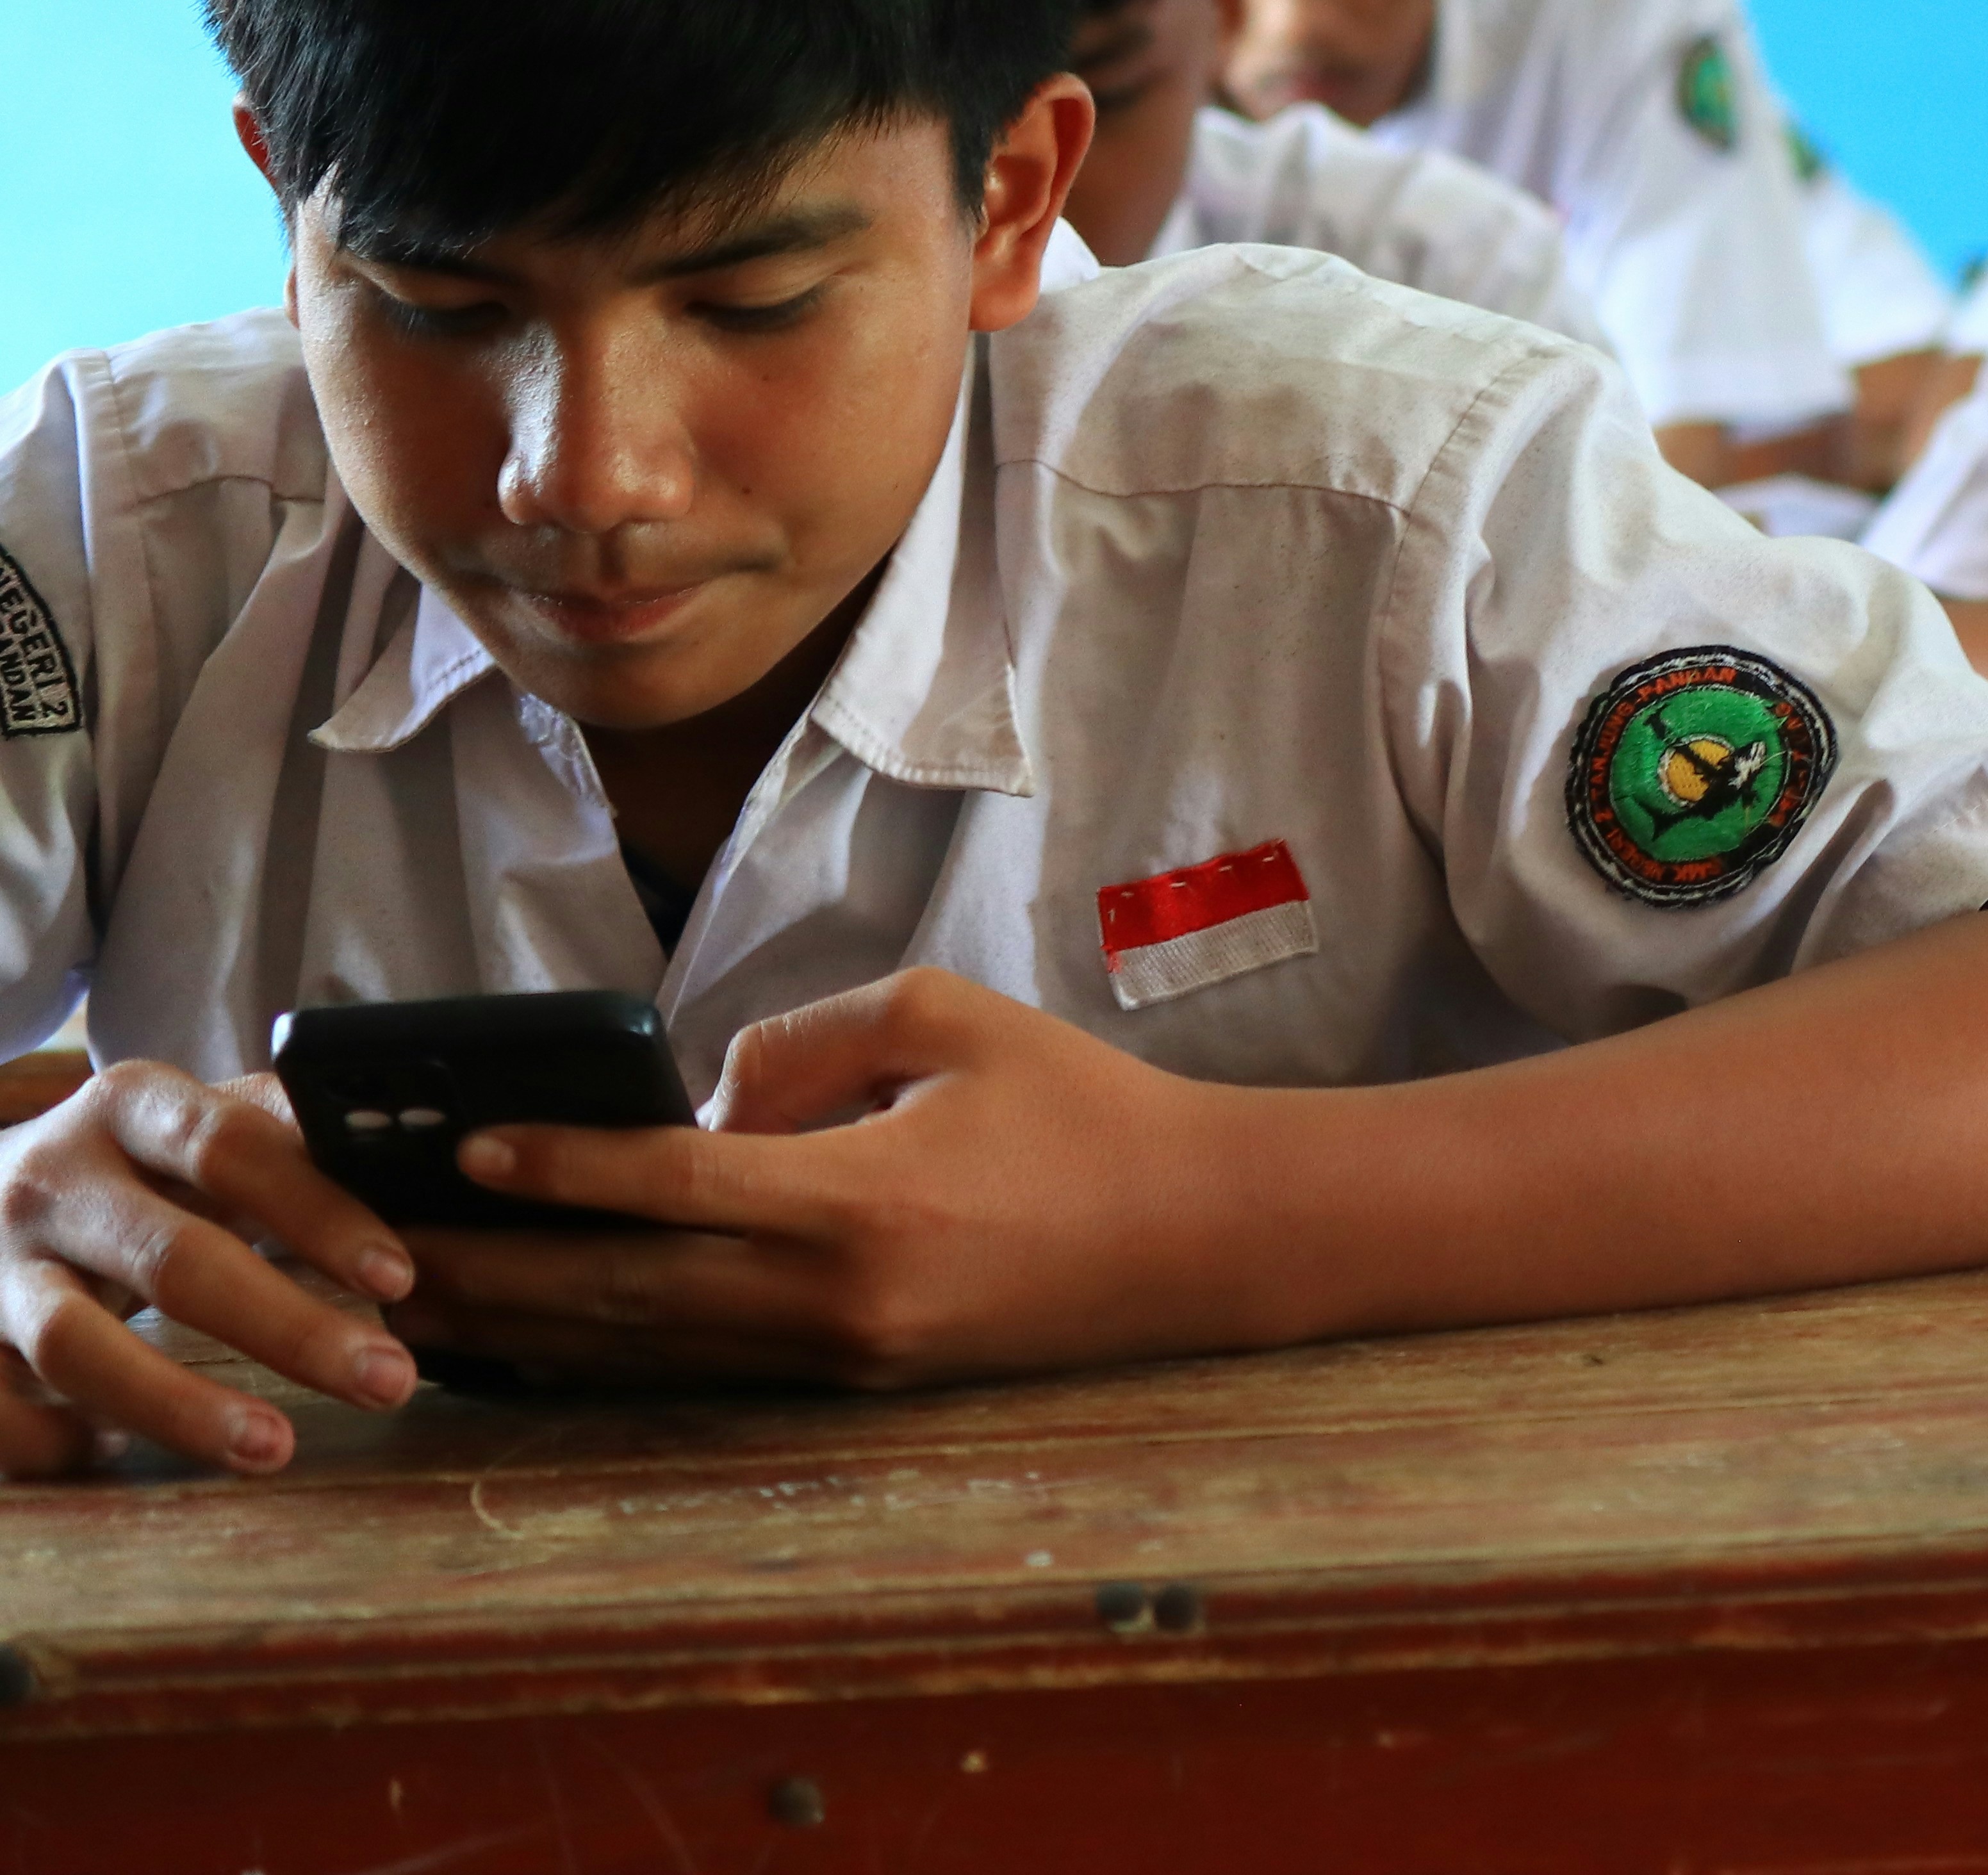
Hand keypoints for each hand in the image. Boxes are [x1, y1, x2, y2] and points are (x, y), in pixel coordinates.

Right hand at [0, 1063, 416, 1476]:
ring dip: (179, 1405)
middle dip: (289, 1328)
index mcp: (130, 1106)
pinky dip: (55, 1441)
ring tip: (274, 1449)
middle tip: (390, 1380)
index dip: (318, 1212)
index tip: (398, 1276)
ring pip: (77, 1347)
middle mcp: (55, 1179)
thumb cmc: (132, 1162)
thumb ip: (290, 1136)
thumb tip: (421, 1162)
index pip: (234, 1149)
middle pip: (175, 1259)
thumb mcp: (198, 1123)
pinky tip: (114, 1455)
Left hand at [394, 969, 1273, 1388]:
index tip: (463, 1148)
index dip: (561, 1167)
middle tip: (374, 1252)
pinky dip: (599, 1361)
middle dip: (490, 1271)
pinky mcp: (855, 1383)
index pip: (673, 1186)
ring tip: (409, 1306)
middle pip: (625, 1291)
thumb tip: (703, 1100)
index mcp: (862, 1200)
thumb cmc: (1081, 1109)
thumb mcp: (953, 1019)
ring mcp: (842, 1358)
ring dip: (521, 1329)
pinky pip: (697, 1373)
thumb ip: (809, 1043)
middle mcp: (836, 1300)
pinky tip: (527, 1344)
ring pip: (646, 1350)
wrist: (1196, 1234)